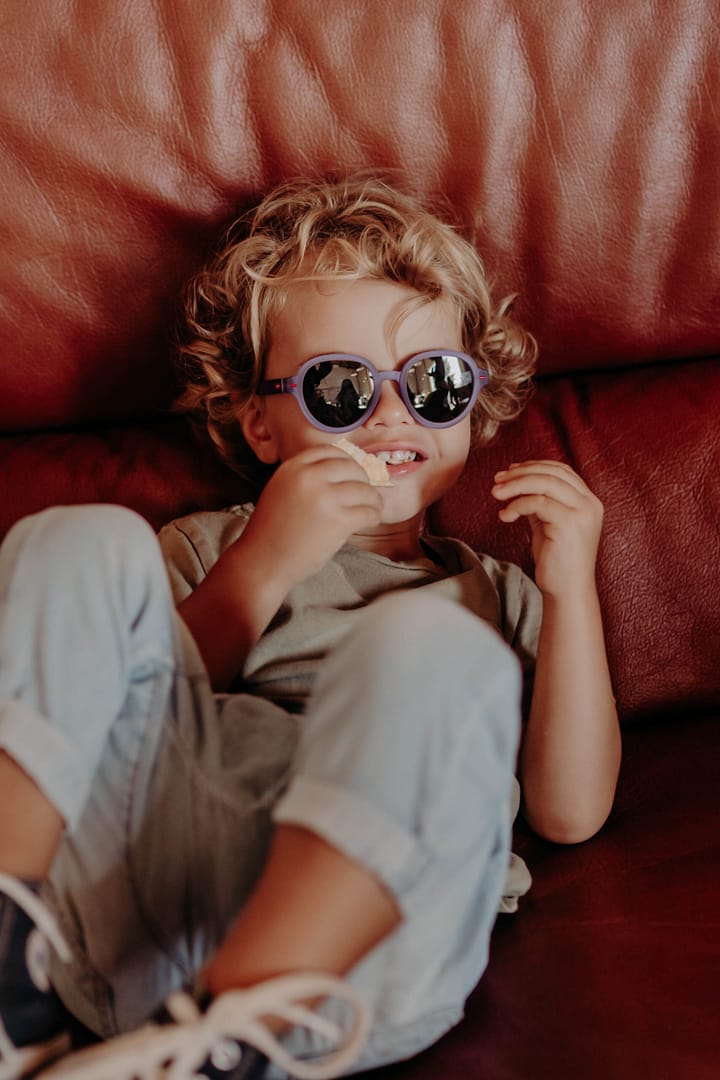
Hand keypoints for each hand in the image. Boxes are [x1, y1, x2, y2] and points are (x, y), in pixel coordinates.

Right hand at [241, 444, 382, 590]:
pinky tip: (370, 520)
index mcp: (293, 468)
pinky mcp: (338, 520)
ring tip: (372, 508)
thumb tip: (340, 473)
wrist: (262, 561)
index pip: (330, 452)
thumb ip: (304, 478)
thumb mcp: (280, 490)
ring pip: (364, 490)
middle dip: (363, 480)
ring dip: (373, 500)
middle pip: (351, 468)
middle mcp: (309, 478)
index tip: (352, 472)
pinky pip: (368, 511)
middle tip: (365, 493)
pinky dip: (373, 515)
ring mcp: (325, 498)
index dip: (346, 461)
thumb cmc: (271, 531)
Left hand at [491, 460, 602, 597]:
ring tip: (495, 493)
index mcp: (588, 501)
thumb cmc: (557, 561)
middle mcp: (589, 504)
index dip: (533, 466)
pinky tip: (505, 515)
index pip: (560, 471)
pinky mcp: (569, 524)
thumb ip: (540, 503)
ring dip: (515, 485)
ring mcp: (582, 513)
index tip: (509, 471)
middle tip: (497, 480)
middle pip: (552, 473)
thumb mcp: (548, 524)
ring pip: (544, 483)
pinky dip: (517, 505)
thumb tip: (518, 483)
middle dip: (520, 473)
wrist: (568, 591)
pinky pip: (537, 502)